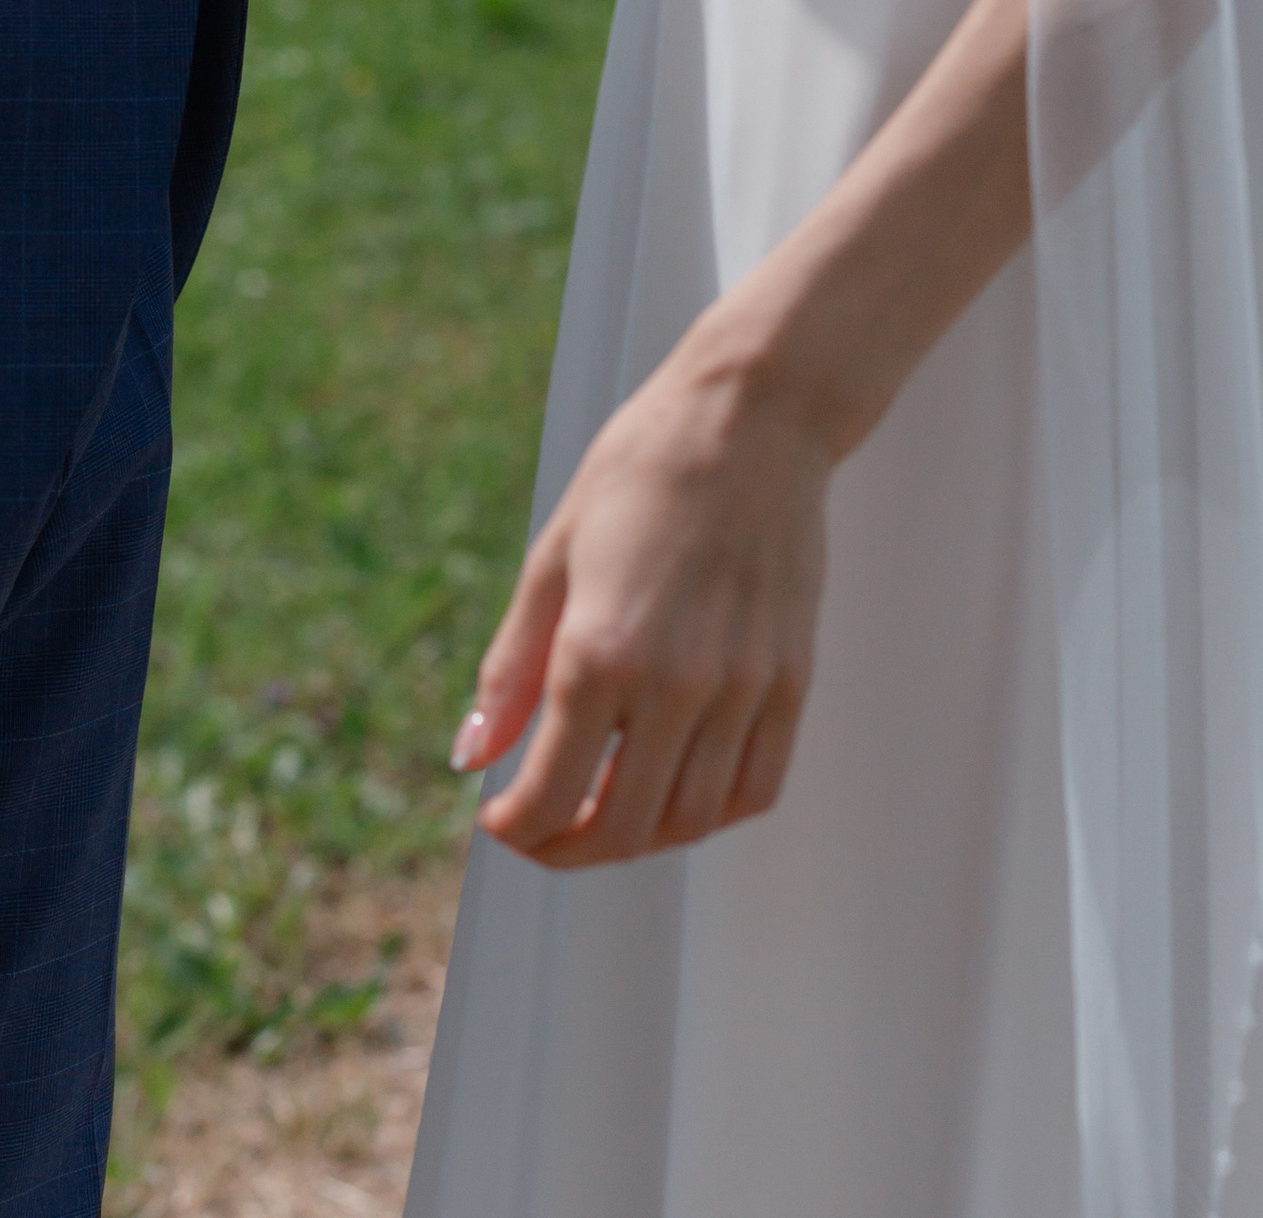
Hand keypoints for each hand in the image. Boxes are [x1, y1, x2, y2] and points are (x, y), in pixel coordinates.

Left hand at [452, 330, 828, 866]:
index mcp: (600, 649)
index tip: (499, 816)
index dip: (514, 828)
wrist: (753, 414)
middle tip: (543, 829)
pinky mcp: (791, 677)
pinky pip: (755, 787)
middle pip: (622, 830)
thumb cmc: (644, 468)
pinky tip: (676, 787)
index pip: (549, 799)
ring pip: (690, 822)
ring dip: (639, 838)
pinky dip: (711, 813)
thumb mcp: (553, 556)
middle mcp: (676, 681)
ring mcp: (743, 685)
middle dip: (568, 849)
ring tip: (606, 808)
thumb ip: (511, 668)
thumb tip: (471, 758)